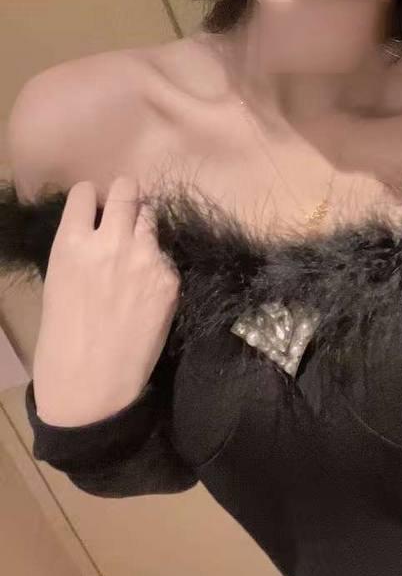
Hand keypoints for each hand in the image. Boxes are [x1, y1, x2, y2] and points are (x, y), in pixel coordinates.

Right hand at [32, 176, 180, 425]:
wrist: (93, 384)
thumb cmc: (63, 337)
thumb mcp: (58, 281)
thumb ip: (80, 248)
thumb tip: (99, 227)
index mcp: (71, 243)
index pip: (85, 192)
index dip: (90, 198)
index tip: (94, 206)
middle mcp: (110, 242)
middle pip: (127, 190)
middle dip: (125, 196)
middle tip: (124, 208)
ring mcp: (145, 258)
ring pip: (151, 216)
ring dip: (143, 225)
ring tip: (135, 249)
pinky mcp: (169, 278)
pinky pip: (164, 255)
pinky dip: (156, 263)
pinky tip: (145, 288)